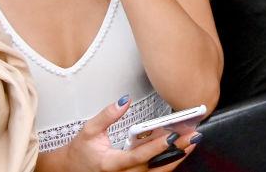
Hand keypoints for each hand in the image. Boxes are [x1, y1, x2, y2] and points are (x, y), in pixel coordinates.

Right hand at [56, 97, 199, 171]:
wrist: (72, 168)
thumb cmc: (82, 150)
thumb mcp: (89, 130)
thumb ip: (107, 115)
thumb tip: (125, 100)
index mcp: (110, 164)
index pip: (137, 157)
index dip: (155, 147)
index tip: (172, 136)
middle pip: (154, 167)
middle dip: (176, 152)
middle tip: (193, 135)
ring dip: (177, 157)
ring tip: (193, 140)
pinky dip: (170, 161)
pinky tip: (182, 149)